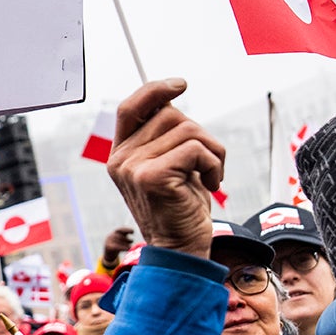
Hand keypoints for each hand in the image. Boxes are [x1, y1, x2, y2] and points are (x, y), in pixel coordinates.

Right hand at [101, 227, 134, 270]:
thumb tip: (131, 240)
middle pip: (120, 236)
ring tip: (130, 247)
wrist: (108, 255)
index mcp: (113, 233)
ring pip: (118, 241)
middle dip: (126, 239)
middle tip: (131, 241)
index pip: (120, 230)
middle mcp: (110, 236)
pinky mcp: (108, 247)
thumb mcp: (121, 242)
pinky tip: (127, 249)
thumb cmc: (117, 247)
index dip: (127, 230)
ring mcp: (108, 241)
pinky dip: (123, 248)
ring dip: (126, 244)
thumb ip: (125, 239)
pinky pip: (116, 247)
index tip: (133, 232)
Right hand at [105, 80, 223, 257]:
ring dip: (212, 151)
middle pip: (170, 116)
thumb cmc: (182, 207)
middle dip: (200, 135)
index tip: (181, 84)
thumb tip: (170, 98)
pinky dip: (214, 164)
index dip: (155, 90)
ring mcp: (133, 168)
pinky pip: (196, 149)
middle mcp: (121, 160)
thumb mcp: (170, 166)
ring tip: (210, 177)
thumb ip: (164, 138)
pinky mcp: (151, 177)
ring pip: (188, 130)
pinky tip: (211, 184)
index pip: (131, 108)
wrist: (182, 250)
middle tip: (207, 165)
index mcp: (121, 155)